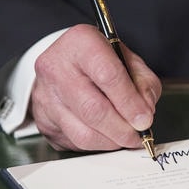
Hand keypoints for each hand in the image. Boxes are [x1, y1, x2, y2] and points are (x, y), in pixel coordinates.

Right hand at [31, 24, 160, 150]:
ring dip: (111, 142)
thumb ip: (143, 83)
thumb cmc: (101, 61)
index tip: (145, 120)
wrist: (67, 64)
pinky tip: (108, 137)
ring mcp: (45, 95)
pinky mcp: (43, 119)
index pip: (108, 75)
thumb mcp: (129, 60)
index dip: (130, 102)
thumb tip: (145, 113)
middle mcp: (56, 67)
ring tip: (126, 138)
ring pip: (82, 133)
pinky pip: (74, 142)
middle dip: (122, 129)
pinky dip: (98, 145)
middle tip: (138, 136)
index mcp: (81, 42)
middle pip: (93, 109)